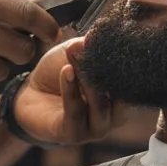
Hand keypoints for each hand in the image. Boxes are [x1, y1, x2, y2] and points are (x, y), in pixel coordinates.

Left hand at [12, 37, 127, 145]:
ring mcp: (95, 129)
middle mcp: (114, 116)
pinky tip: (66, 71)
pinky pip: (75, 113)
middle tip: (91, 46)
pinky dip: (71, 90)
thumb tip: (105, 30)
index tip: (117, 42)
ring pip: (100, 106)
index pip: (135, 83)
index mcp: (122, 98)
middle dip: (106, 69)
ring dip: (87, 79)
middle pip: (121, 96)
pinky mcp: (72, 135)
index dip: (128, 63)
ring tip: (74, 56)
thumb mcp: (79, 53)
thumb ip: (94, 45)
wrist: (31, 92)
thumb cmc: (60, 73)